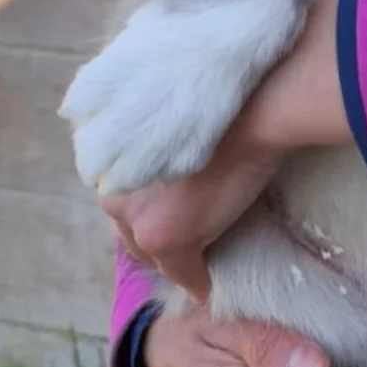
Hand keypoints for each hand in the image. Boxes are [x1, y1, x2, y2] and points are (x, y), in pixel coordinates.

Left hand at [102, 0, 351, 300]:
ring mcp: (133, 210)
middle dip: (154, 230)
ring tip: (202, 261)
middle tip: (188, 235)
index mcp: (106, 133)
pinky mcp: (164, 237)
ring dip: (176, 257)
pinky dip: (200, 280)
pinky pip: (184, 272)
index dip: (152, 192)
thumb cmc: (239, 83)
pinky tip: (215, 284)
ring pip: (150, 248)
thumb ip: (178, 103)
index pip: (123, 178)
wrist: (260, 102)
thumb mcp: (191, 88)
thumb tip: (198, 84)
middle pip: (128, 220)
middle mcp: (109, 175)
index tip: (178, 198)